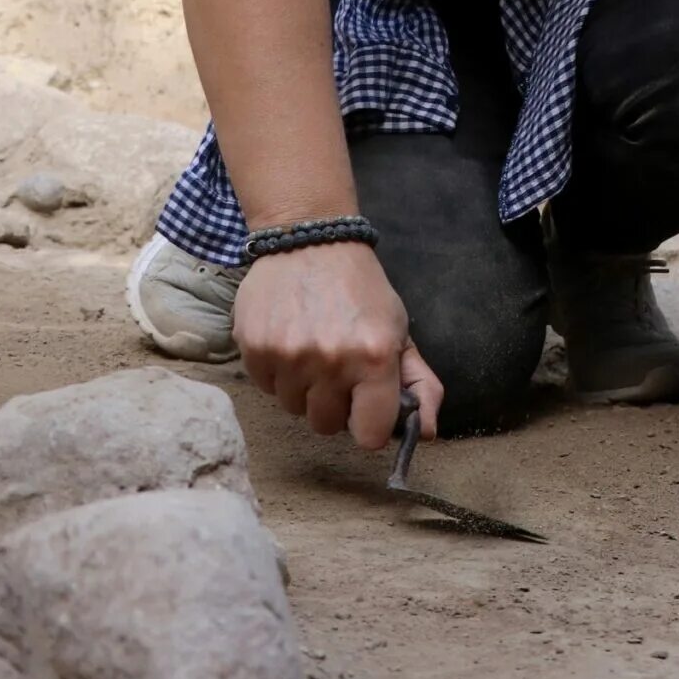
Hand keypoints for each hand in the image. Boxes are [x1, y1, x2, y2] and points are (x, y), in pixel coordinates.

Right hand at [232, 240, 443, 449]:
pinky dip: (278, 374)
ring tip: (312, 350)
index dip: (369, 424)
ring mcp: (289, 356)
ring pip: (294, 409)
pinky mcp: (254, 349)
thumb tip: (424, 433)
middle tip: (337, 370)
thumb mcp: (399, 331)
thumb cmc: (361, 291)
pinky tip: (289, 341)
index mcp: (375, 358)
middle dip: (334, 404)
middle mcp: (331, 361)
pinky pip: (267, 388)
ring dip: (304, 389)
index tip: (365, 406)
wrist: (310, 243)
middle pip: (326, 426)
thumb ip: (419, 384)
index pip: (370, 436)